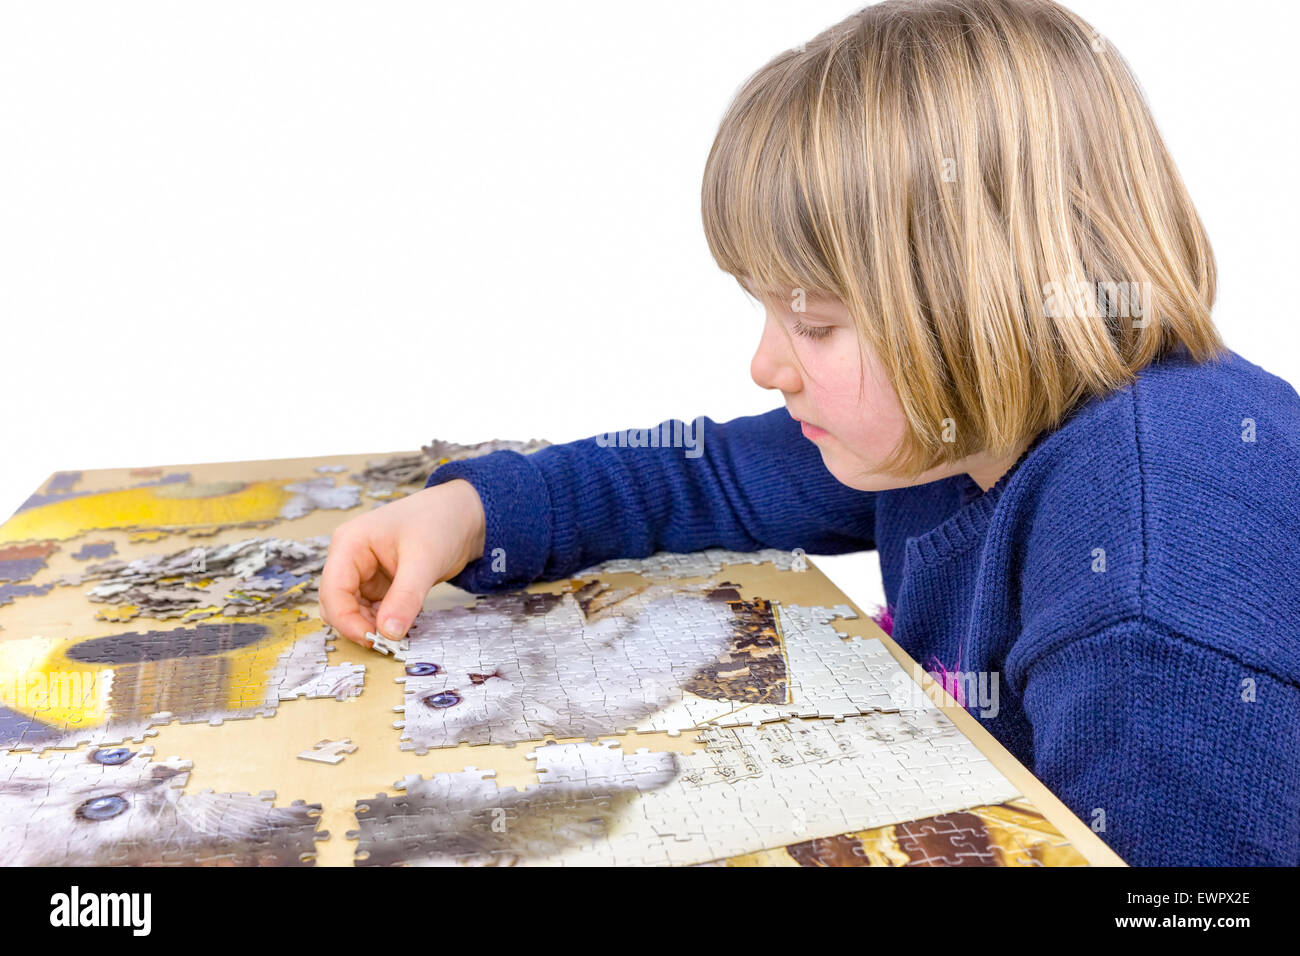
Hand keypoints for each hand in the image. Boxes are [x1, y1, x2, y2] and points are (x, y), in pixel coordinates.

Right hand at [318, 479, 485, 647]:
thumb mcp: (423, 561)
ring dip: (370, 626)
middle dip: (357, 625)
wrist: (464, 514)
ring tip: (398, 634)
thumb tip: (388, 633)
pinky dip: (383, 621)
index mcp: (350, 543)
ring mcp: (364, 571)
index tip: (372, 640)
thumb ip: (405, 598)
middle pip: (337, 604)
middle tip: (387, 643)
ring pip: (353, 611)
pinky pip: (372, 610)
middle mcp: (350, 558)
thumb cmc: (440, 521)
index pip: (333, 590)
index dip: (347, 620)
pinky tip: (402, 625)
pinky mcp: (380, 583)